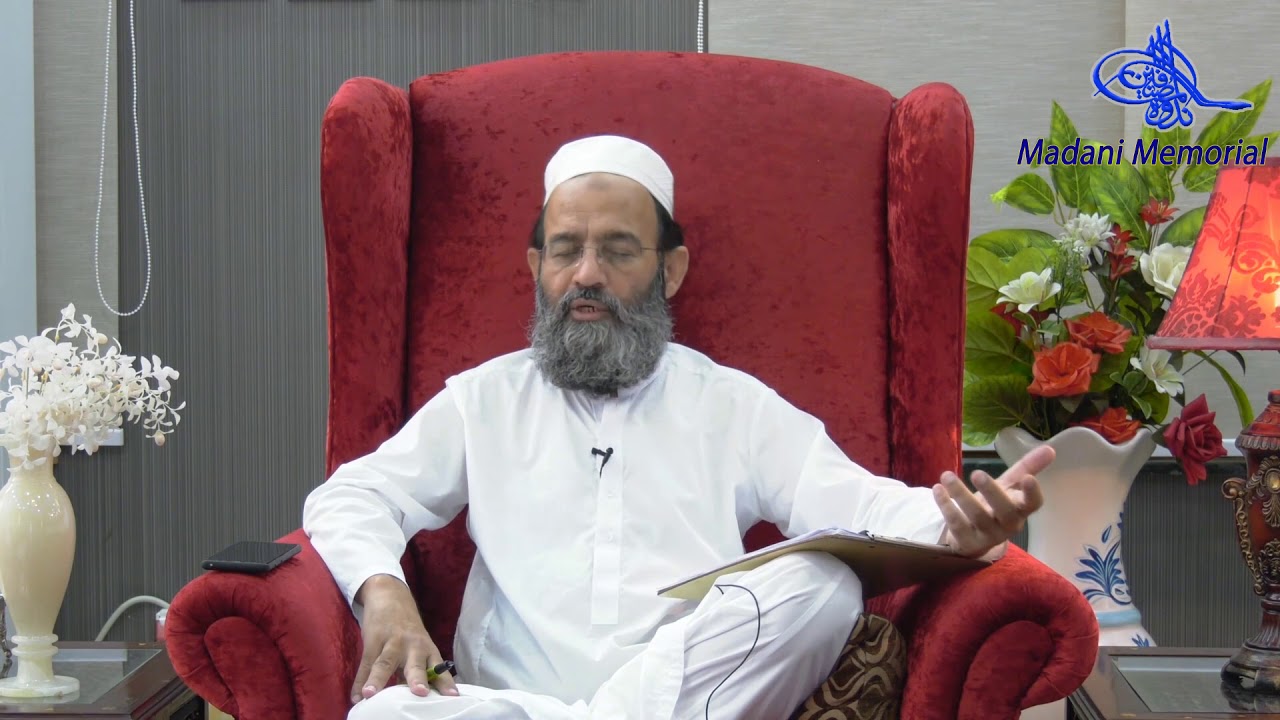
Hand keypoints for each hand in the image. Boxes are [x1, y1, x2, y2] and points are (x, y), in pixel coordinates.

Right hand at [351, 575, 457, 702]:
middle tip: (420, 692)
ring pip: (386, 663)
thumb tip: (416, 700)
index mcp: (427, 650)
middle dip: (418, 679)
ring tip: (370, 695)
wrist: (391, 596)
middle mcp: (413, 646)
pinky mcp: (374, 640)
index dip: (445, 683)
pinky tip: (356, 696)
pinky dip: (360, 681)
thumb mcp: (418, 649)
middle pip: (415, 664)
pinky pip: (366, 663)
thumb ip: (417, 672)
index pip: (438, 669)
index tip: (453, 697)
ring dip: (378, 680)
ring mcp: (392, 642)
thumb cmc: (407, 632)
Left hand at [933, 445, 1052, 558]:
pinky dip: (945, 506)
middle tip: (977, 473)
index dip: (1033, 493)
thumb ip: (1027, 467)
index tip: (1029, 478)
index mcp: (1020, 509)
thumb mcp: (1010, 486)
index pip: (1033, 505)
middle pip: (1005, 511)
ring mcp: (988, 535)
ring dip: (960, 494)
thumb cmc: (996, 505)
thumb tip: (1050, 448)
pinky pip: (956, 524)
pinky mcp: (967, 541)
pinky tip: (937, 489)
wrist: (973, 536)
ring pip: (977, 516)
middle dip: (992, 492)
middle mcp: (1008, 525)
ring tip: (946, 475)